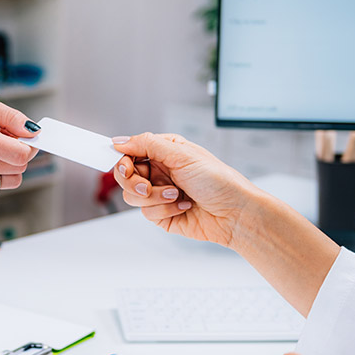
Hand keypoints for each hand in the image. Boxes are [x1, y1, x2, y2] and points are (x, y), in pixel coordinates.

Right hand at [111, 133, 258, 245]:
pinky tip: (184, 206)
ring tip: (177, 195)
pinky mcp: (161, 214)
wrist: (234, 213)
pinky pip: (146, 213)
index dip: (122, 159)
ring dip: (155, 197)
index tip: (122, 165)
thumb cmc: (219, 180)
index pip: (130, 152)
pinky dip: (165, 210)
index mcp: (164, 152)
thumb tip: (119, 140)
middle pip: (125, 176)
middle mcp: (159, 171)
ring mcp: (159, 193)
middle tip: (146, 186)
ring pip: (132, 196)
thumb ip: (147, 144)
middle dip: (135, 182)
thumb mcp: (182, 154)